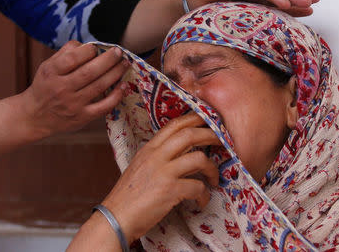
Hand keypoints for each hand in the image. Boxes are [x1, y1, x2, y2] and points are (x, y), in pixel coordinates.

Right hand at [21, 40, 127, 138]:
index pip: (72, 59)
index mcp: (51, 73)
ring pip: (99, 86)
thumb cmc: (46, 86)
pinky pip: (104, 106)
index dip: (88, 51)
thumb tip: (88, 44)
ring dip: (116, 73)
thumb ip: (66, 53)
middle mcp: (62, 89)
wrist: (36, 117)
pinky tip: (123, 85)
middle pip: (89, 72)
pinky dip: (116, 95)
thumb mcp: (48, 67)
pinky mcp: (83, 117)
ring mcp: (73, 104)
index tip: (96, 48)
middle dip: (108, 60)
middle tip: (119, 52)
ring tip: (125, 64)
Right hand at [101, 113, 220, 243]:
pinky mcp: (169, 190)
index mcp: (149, 148)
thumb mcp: (141, 166)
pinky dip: (204, 194)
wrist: (115, 219)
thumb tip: (183, 152)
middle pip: (190, 134)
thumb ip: (159, 156)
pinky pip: (197, 187)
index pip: (175, 124)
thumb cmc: (128, 196)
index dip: (195, 119)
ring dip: (212, 168)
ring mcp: (163, 172)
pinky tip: (201, 200)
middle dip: (211, 135)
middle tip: (224, 142)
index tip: (210, 121)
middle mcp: (156, 156)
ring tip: (214, 178)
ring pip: (199, 158)